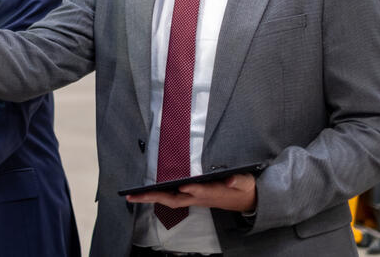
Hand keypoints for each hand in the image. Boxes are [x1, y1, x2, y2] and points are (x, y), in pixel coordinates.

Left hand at [126, 173, 256, 213]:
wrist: (245, 200)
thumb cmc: (243, 188)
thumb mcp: (245, 182)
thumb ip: (238, 180)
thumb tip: (230, 179)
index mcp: (212, 193)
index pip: (199, 192)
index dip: (190, 189)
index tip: (182, 186)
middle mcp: (199, 198)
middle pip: (174, 200)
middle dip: (154, 197)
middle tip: (134, 196)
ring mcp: (194, 199)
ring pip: (170, 200)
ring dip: (152, 198)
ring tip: (133, 196)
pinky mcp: (192, 197)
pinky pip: (172, 198)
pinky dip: (158, 196)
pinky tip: (147, 193)